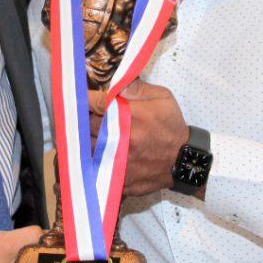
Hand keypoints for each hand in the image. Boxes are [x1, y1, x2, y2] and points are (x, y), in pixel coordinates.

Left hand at [88, 80, 187, 196]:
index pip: (94, 103)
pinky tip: (97, 154)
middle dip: (84, 119)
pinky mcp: (117, 178)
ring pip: (86, 148)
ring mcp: (117, 161)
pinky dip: (93, 160)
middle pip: (86, 125)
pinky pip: (95, 169)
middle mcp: (119, 139)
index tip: (78, 98)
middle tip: (84, 116)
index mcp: (129, 116)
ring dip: (85, 140)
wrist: (184, 162)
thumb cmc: (171, 127)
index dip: (84, 99)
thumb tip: (115, 83)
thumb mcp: (162, 98)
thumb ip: (137, 88)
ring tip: (90, 135)